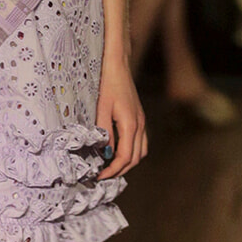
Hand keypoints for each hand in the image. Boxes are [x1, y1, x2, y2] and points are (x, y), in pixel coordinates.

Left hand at [96, 59, 147, 179]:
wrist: (119, 65)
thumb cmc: (108, 83)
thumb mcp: (102, 108)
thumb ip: (104, 132)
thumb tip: (105, 153)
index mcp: (131, 124)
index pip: (125, 157)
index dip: (113, 171)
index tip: (99, 177)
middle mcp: (140, 125)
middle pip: (135, 158)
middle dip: (120, 171)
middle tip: (103, 176)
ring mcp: (142, 122)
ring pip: (141, 152)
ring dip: (127, 163)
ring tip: (110, 168)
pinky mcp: (140, 118)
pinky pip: (141, 142)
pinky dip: (132, 153)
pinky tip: (119, 152)